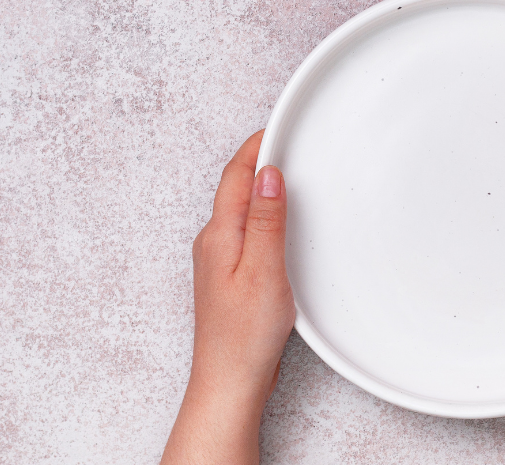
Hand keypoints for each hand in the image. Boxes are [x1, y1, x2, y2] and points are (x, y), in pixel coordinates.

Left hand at [162, 130, 294, 464]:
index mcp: (219, 234)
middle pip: (237, 185)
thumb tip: (267, 173)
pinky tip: (283, 220)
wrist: (230, 381)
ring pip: (242, 208)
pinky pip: (248, 230)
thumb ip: (265, 220)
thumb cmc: (244, 337)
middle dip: (262, 157)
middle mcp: (214, 242)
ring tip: (290, 169)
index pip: (237, 174)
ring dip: (264, 185)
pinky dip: (266, 214)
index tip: (281, 123)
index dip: (258, 144)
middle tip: (291, 137)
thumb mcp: (263, 270)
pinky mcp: (232, 277)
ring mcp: (220, 260)